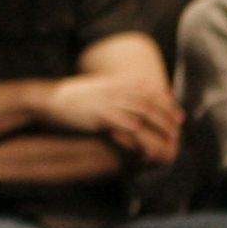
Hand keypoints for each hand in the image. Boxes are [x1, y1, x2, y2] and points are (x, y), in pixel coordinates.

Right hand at [42, 66, 182, 161]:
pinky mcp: (100, 116)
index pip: (148, 89)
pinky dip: (140, 135)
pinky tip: (148, 144)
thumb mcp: (93, 89)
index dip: (165, 101)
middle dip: (167, 114)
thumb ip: (111, 91)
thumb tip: (125, 97)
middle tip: (179, 127)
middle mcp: (115, 90)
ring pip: (143, 112)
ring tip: (170, 138)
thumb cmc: (68, 98)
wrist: (46, 99)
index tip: (176, 112)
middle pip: (149, 100)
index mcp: (114, 83)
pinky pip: (127, 125)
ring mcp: (108, 102)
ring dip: (159, 125)